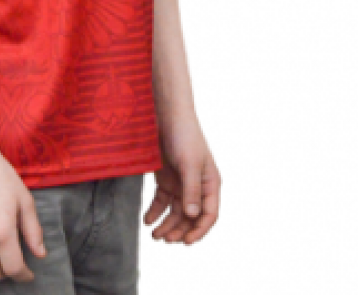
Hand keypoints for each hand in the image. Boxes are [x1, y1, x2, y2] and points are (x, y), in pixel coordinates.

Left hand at [144, 112, 220, 244]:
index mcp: (210, 184)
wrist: (166, 116)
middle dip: (179, 230)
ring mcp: (181, 184)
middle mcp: (197, 187)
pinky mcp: (166, 179)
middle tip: (164, 239)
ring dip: (166, 224)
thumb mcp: (189, 164)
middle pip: (190, 217)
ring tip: (154, 235)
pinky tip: (147, 220)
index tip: (186, 242)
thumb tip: (192, 216)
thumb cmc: (184, 136)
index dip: (199, 230)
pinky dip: (155, 212)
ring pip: (176, 212)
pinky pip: (162, 201)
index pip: (208, 214)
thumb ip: (191, 190)